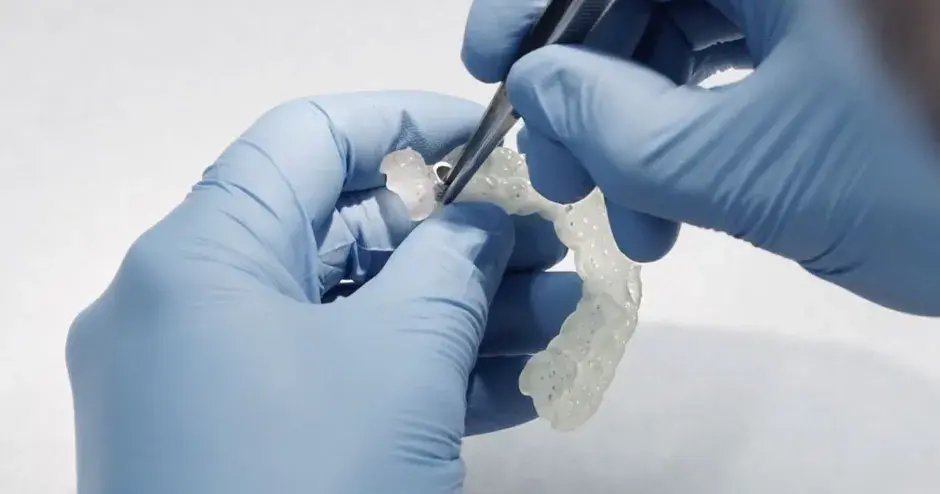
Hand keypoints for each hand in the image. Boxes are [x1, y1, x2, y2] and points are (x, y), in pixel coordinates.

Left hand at [65, 92, 578, 492]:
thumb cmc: (312, 484)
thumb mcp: (400, 361)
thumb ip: (452, 266)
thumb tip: (485, 223)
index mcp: (200, 257)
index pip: (308, 139)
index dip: (408, 125)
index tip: (494, 137)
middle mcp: (192, 310)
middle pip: (341, 232)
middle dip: (459, 240)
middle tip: (553, 247)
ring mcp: (215, 385)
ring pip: (355, 317)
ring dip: (462, 316)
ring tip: (565, 317)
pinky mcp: (246, 447)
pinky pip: (344, 385)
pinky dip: (427, 378)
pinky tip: (522, 382)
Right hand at [462, 0, 939, 315]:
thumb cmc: (934, 186)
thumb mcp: (747, 170)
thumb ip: (616, 127)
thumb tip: (536, 87)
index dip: (535, 4)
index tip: (493, 66)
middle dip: (589, 91)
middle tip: (564, 180)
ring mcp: (826, 1)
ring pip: (690, 37)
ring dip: (642, 131)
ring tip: (636, 223)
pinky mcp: (847, 38)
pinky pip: (741, 64)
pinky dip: (698, 133)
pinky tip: (683, 202)